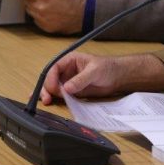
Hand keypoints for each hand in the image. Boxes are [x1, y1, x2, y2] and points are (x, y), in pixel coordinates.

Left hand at [20, 0, 85, 33]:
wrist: (86, 13)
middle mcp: (41, 8)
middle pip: (26, 2)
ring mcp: (43, 19)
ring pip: (30, 11)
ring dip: (35, 7)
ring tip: (47, 4)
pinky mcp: (46, 27)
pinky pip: (36, 20)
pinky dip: (40, 16)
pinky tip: (50, 12)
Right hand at [40, 53, 163, 104]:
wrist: (117, 77)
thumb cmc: (107, 68)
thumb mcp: (94, 71)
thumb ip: (80, 79)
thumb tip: (66, 88)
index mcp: (69, 60)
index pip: (54, 68)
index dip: (50, 78)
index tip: (52, 89)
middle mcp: (66, 71)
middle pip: (50, 79)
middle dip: (46, 88)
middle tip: (46, 99)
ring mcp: (68, 81)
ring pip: (53, 88)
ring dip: (48, 95)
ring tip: (47, 102)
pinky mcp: (73, 91)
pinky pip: (61, 95)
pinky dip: (55, 99)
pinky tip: (50, 103)